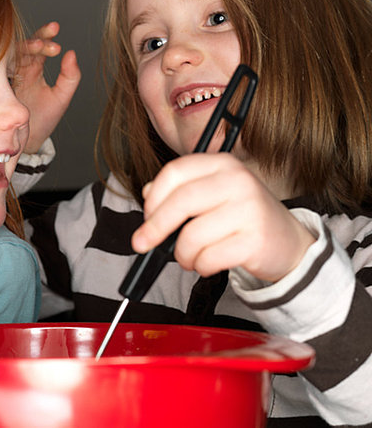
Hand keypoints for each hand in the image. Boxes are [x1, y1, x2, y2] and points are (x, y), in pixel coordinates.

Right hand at [16, 21, 80, 153]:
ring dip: (22, 49)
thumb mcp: (61, 99)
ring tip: (37, 48)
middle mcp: (18, 69)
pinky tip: (11, 56)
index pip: (38, 45)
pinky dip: (1, 59)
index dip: (46, 36)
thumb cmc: (43, 121)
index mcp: (34, 68)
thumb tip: (72, 53)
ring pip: (9, 55)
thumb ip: (70, 77)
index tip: (56, 32)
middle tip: (46, 43)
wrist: (25, 142)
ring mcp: (4, 76)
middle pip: (23, 46)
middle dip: (35, 41)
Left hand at [132, 154, 314, 282]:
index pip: (175, 172)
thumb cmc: (242, 218)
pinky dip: (200, 266)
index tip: (145, 217)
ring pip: (191, 236)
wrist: (287, 243)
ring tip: (189, 257)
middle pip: (180, 202)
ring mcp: (249, 209)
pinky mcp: (255, 240)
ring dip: (182, 255)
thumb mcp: (213, 194)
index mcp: (222, 165)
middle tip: (143, 243)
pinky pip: (208, 258)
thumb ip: (181, 190)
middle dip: (155, 227)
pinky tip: (207, 264)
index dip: (153, 198)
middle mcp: (237, 181)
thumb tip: (147, 194)